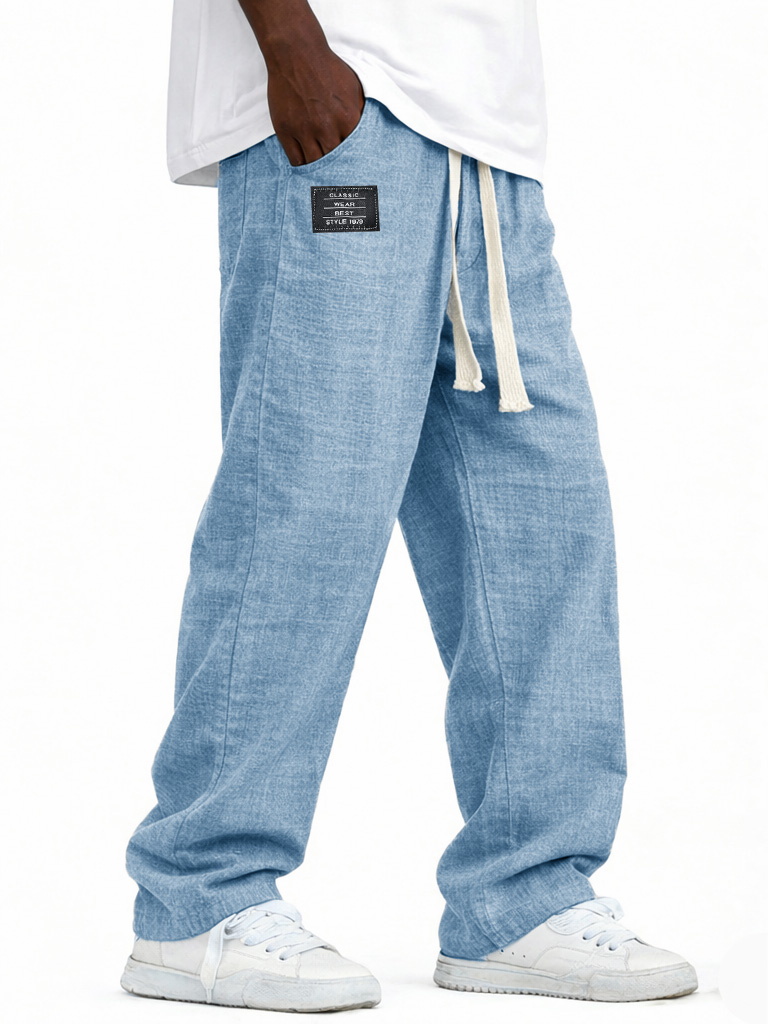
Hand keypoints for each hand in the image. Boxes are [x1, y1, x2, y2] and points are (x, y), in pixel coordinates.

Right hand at [266, 40, 364, 165]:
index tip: (353, 170)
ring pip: (314, 163)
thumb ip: (361, 112)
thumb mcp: (354, 87)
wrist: (296, 54)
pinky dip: (302, 163)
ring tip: (322, 171)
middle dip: (337, 170)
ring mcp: (303, 130)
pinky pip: (295, 159)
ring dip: (319, 167)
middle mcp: (326, 128)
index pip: (354, 154)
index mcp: (347, 119)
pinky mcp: (285, 130)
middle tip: (338, 176)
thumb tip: (368, 133)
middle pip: (334, 163)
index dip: (352, 162)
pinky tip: (307, 159)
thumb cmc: (327, 69)